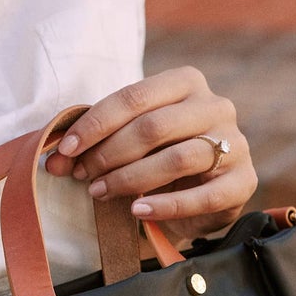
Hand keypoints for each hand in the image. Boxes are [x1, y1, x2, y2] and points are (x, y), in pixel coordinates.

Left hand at [43, 65, 257, 241]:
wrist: (202, 195)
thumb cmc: (159, 157)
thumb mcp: (128, 141)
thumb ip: (94, 144)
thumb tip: (52, 162)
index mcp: (186, 83)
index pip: (135, 96)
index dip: (95, 123)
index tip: (65, 150)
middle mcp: (216, 106)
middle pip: (154, 126)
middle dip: (109, 153)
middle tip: (82, 176)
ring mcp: (235, 143)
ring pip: (178, 158)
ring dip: (131, 178)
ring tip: (101, 193)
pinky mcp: (243, 181)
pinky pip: (204, 196)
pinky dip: (165, 206)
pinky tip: (137, 212)